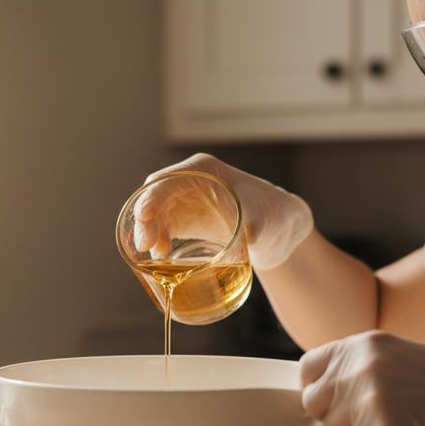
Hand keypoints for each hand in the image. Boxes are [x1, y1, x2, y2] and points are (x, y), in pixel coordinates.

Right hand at [136, 153, 312, 268]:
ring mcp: (185, 202)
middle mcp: (189, 183)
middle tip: (145, 242)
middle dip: (146, 218)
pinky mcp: (185, 222)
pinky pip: (163, 229)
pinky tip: (160, 255)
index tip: (144, 216)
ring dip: (150, 232)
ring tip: (155, 252)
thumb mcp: (265, 219)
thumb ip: (252, 226)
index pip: (169, 179)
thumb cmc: (274, 214)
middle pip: (156, 196)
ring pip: (156, 214)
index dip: (152, 196)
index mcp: (204, 170)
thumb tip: (246, 239)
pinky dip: (158, 240)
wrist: (280, 229)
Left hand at [299, 330, 424, 425]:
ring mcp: (368, 399)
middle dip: (334, 414)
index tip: (332, 397)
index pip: (308, 368)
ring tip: (394, 420)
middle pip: (313, 402)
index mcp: (361, 344)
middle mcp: (359, 367)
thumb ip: (353, 365)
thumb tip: (314, 388)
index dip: (318, 387)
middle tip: (368, 414)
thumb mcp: (392, 355)